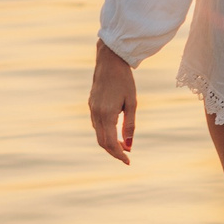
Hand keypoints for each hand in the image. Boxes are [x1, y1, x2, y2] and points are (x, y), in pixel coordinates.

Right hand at [88, 41, 137, 163]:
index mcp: (107, 114)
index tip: (128, 161)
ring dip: (109, 143)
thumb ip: (130, 124)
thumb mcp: (132, 103)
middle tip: (127, 156)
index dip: (119, 154)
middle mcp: (96, 114)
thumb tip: (129, 144)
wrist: (110, 62)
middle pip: (102, 142)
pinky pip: (96, 125)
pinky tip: (115, 132)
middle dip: (114, 151)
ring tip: (123, 145)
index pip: (110, 143)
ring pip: (98, 134)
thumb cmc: (125, 81)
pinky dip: (104, 133)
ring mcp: (92, 109)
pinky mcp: (91, 105)